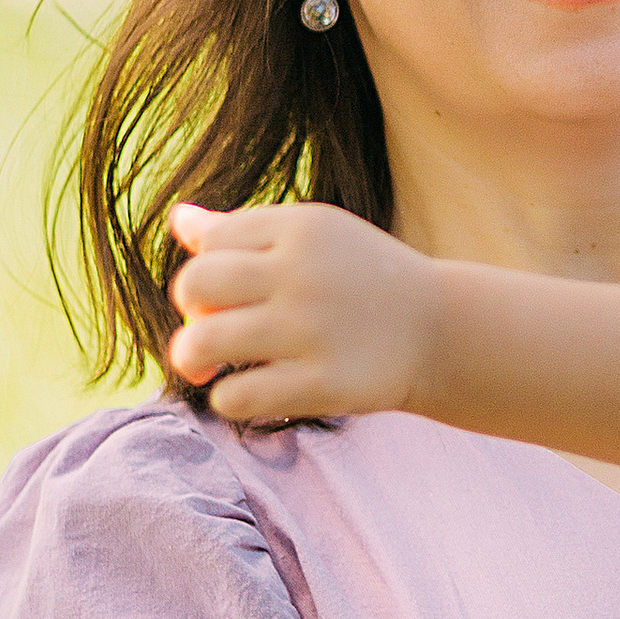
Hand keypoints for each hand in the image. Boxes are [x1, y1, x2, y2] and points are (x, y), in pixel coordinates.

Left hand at [166, 201, 432, 426]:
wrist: (440, 331)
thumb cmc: (362, 280)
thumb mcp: (316, 238)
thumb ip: (247, 230)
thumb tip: (179, 220)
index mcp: (302, 228)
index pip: (210, 244)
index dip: (207, 271)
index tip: (229, 294)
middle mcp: (304, 273)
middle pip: (195, 285)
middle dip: (190, 311)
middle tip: (208, 328)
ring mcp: (312, 330)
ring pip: (202, 342)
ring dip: (192, 359)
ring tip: (207, 368)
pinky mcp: (322, 384)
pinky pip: (236, 396)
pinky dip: (228, 399)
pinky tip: (248, 392)